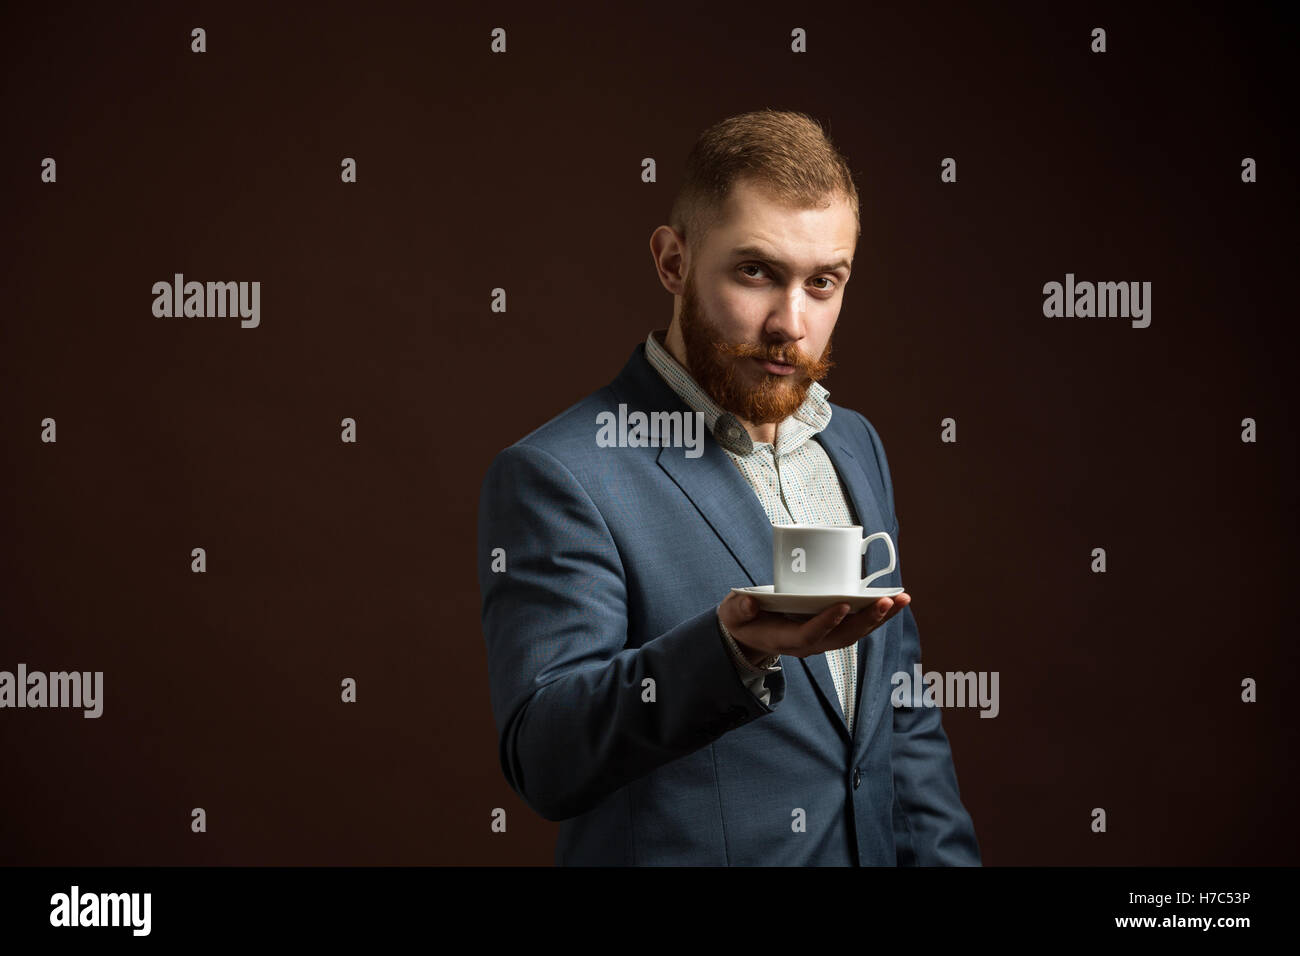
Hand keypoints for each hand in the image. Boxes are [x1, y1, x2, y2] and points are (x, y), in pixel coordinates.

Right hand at [717, 590, 910, 661]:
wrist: (750, 635)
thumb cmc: (743, 621)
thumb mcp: (733, 614)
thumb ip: (739, 609)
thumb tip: (750, 603)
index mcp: (786, 639)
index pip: (810, 634)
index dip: (827, 622)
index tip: (844, 605)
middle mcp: (809, 643)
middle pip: (843, 636)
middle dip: (867, 619)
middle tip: (888, 600)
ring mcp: (822, 638)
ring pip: (856, 632)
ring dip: (880, 617)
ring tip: (901, 598)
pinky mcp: (830, 630)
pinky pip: (857, 625)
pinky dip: (875, 614)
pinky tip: (892, 599)